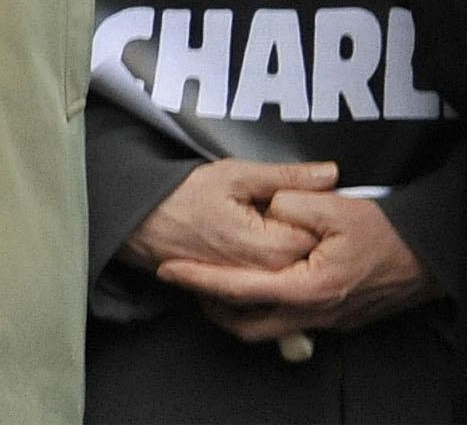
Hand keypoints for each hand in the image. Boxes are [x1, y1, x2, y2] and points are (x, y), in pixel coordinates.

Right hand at [124, 159, 327, 284]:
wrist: (136, 224)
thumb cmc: (178, 197)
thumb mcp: (233, 175)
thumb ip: (287, 177)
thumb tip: (330, 173)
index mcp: (274, 248)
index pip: (322, 232)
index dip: (312, 210)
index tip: (293, 196)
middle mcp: (269, 277)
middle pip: (310, 253)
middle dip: (299, 228)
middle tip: (268, 207)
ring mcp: (255, 290)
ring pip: (291, 267)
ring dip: (282, 244)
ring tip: (253, 223)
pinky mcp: (239, 294)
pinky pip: (269, 278)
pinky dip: (266, 262)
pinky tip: (244, 241)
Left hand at [162, 183, 437, 340]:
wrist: (429, 257)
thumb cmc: (386, 233)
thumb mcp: (336, 206)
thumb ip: (292, 202)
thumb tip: (268, 206)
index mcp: (308, 287)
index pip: (240, 289)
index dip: (199, 280)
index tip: (169, 270)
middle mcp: (314, 313)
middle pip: (246, 325)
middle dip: (210, 307)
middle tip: (185, 283)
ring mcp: (326, 321)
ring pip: (267, 330)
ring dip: (235, 312)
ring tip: (212, 285)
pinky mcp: (335, 320)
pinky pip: (289, 324)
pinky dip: (263, 310)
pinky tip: (255, 286)